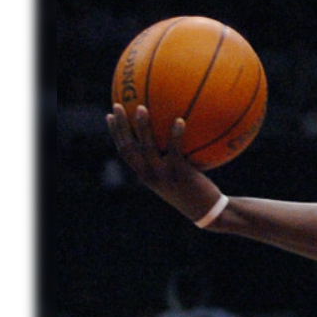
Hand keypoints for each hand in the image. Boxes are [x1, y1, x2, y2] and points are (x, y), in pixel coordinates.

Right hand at [107, 103, 224, 221]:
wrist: (206, 211)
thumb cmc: (194, 191)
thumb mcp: (177, 176)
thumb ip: (170, 159)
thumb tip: (173, 132)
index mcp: (145, 174)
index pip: (124, 151)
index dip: (115, 133)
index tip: (110, 115)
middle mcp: (149, 175)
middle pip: (127, 147)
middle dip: (120, 126)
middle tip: (117, 105)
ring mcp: (163, 174)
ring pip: (146, 147)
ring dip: (142, 126)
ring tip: (141, 107)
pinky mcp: (180, 173)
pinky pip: (175, 150)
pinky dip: (175, 134)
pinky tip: (180, 120)